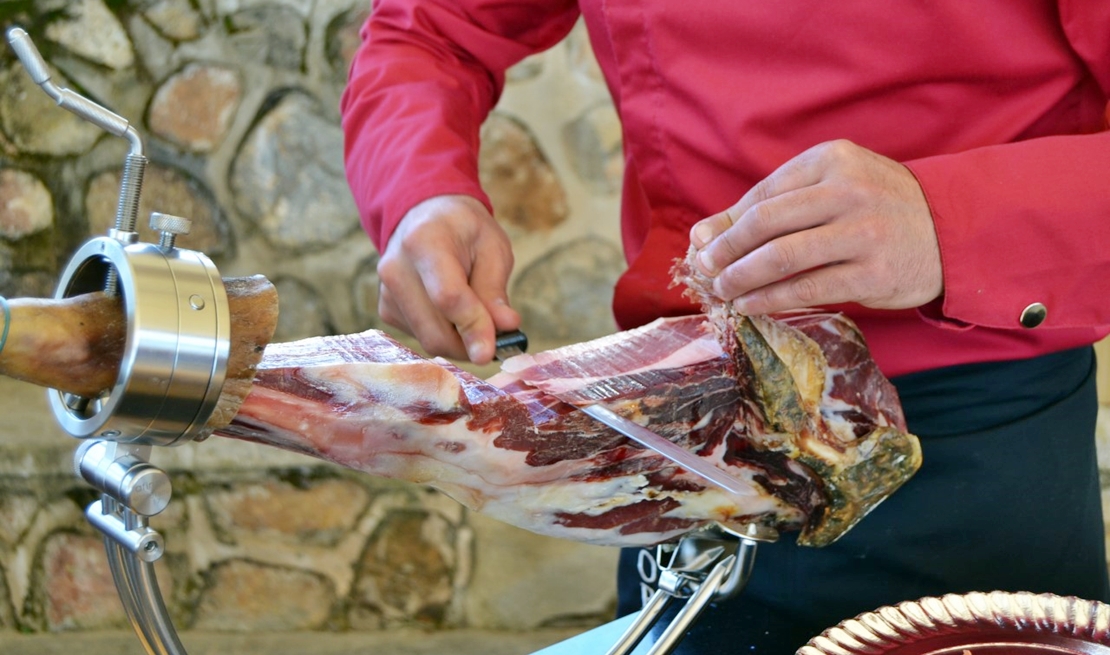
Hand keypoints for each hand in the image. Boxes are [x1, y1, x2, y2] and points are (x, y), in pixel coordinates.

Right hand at [377, 195, 519, 363]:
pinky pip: (421, 337)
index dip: (472, 327)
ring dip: (460, 342)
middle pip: (435, 330)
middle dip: (471, 344)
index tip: (493, 351)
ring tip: (478, 316)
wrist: (426, 216)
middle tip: (499, 339)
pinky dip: (445, 335)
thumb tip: (506, 327)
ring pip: (428, 340)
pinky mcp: (386, 309)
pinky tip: (453, 312)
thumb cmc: (465, 230)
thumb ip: (495, 290)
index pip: (447, 297)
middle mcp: (395, 268)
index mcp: (424, 241)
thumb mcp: (492, 248)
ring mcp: (386, 291)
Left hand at [689, 140, 942, 314]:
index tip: (701, 245)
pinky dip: (770, 299)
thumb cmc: (877, 207)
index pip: (763, 194)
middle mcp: (847, 191)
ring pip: (783, 257)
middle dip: (726, 251)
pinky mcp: (873, 273)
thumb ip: (774, 204)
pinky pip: (808, 288)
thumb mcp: (832, 188)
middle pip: (765, 223)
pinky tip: (750, 306)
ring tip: (723, 291)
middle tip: (705, 271)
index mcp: (832, 160)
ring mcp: (863, 232)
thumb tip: (704, 233)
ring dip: (742, 278)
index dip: (726, 223)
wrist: (950, 229)